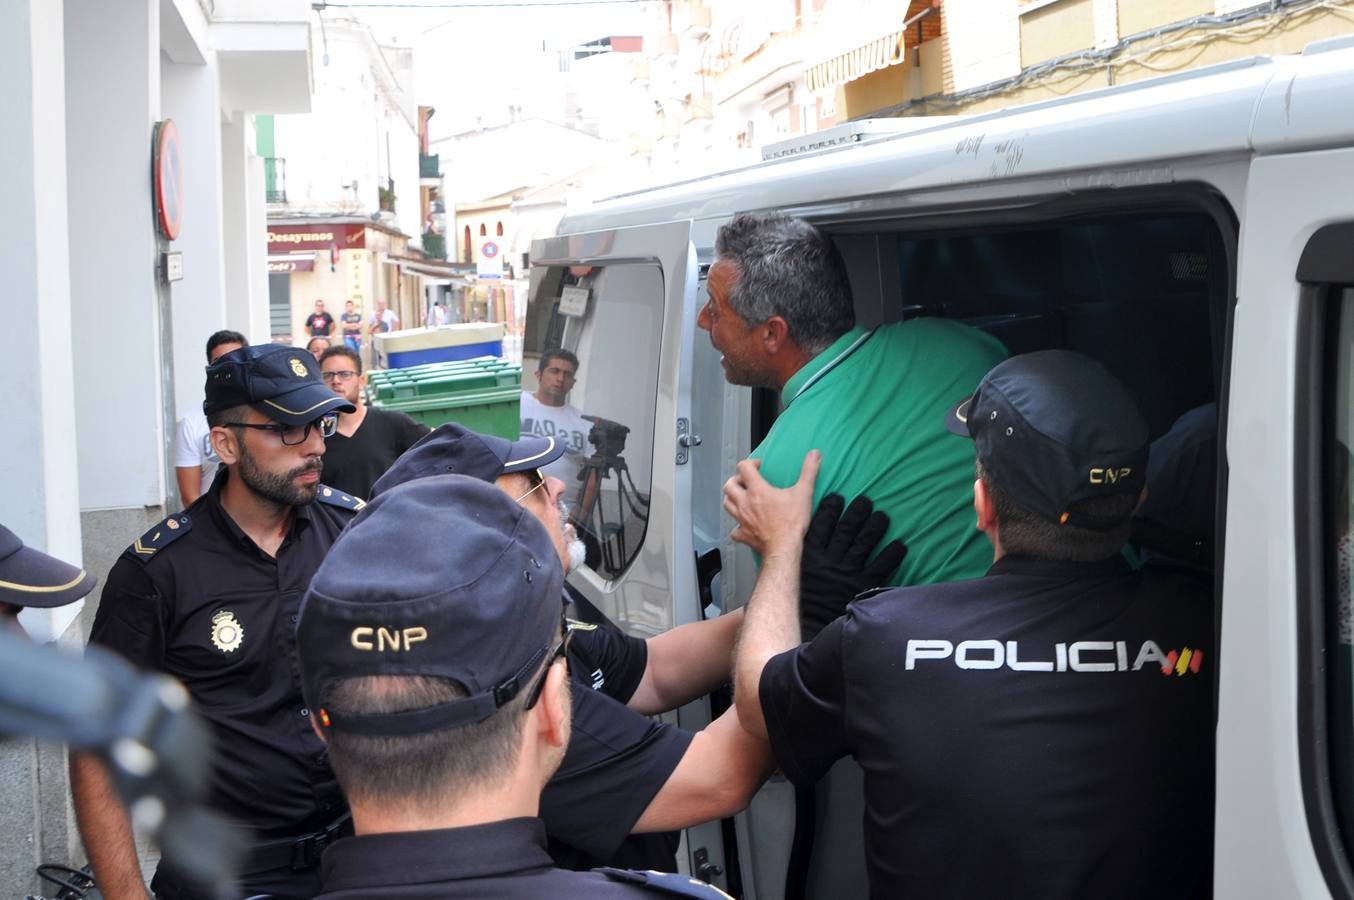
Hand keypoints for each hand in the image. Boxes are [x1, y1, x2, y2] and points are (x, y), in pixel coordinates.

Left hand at [723, 451, 819, 555]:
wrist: (784, 547)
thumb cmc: (792, 521)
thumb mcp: (804, 493)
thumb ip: (809, 471)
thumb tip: (814, 454)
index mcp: (757, 490)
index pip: (744, 468)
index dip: (750, 463)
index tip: (759, 467)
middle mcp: (745, 503)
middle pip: (729, 486)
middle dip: (736, 480)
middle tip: (746, 482)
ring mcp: (742, 520)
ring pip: (727, 504)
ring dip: (732, 499)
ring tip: (742, 498)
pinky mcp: (744, 535)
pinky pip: (734, 530)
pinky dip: (737, 527)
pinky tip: (744, 526)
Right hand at [799, 493, 907, 639]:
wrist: (811, 629)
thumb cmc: (803, 603)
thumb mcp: (796, 577)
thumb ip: (805, 560)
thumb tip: (807, 541)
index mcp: (810, 556)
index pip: (821, 526)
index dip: (830, 509)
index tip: (838, 498)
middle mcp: (829, 560)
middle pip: (846, 529)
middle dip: (857, 512)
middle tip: (866, 501)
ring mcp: (847, 572)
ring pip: (863, 543)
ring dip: (874, 527)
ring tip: (882, 516)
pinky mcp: (862, 585)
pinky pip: (880, 566)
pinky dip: (891, 555)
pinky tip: (899, 545)